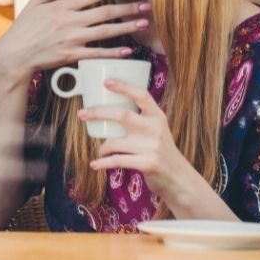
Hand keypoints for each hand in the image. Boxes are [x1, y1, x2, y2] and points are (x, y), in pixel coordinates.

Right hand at [0, 0, 151, 76]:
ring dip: (126, 27)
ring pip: (105, 31)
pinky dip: (113, 52)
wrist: (15, 54)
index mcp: (62, 6)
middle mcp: (70, 21)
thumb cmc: (24, 27)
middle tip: (146, 5)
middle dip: (127, 7)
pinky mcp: (71, 55)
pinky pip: (97, 53)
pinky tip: (128, 50)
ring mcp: (72, 39)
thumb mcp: (36, 2)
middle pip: (104, 12)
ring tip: (143, 23)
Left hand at [81, 79, 198, 202]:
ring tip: (100, 151)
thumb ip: (140, 118)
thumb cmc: (160, 150)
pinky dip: (103, 163)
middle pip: (122, 115)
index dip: (124, 86)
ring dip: (102, 147)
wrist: (178, 177)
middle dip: (98, 113)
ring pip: (115, 142)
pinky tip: (94, 164)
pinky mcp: (147, 163)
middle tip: (81, 114)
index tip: (106, 82)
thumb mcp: (157, 129)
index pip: (141, 95)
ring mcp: (152, 146)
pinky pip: (117, 161)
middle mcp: (155, 129)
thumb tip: (108, 106)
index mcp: (157, 116)